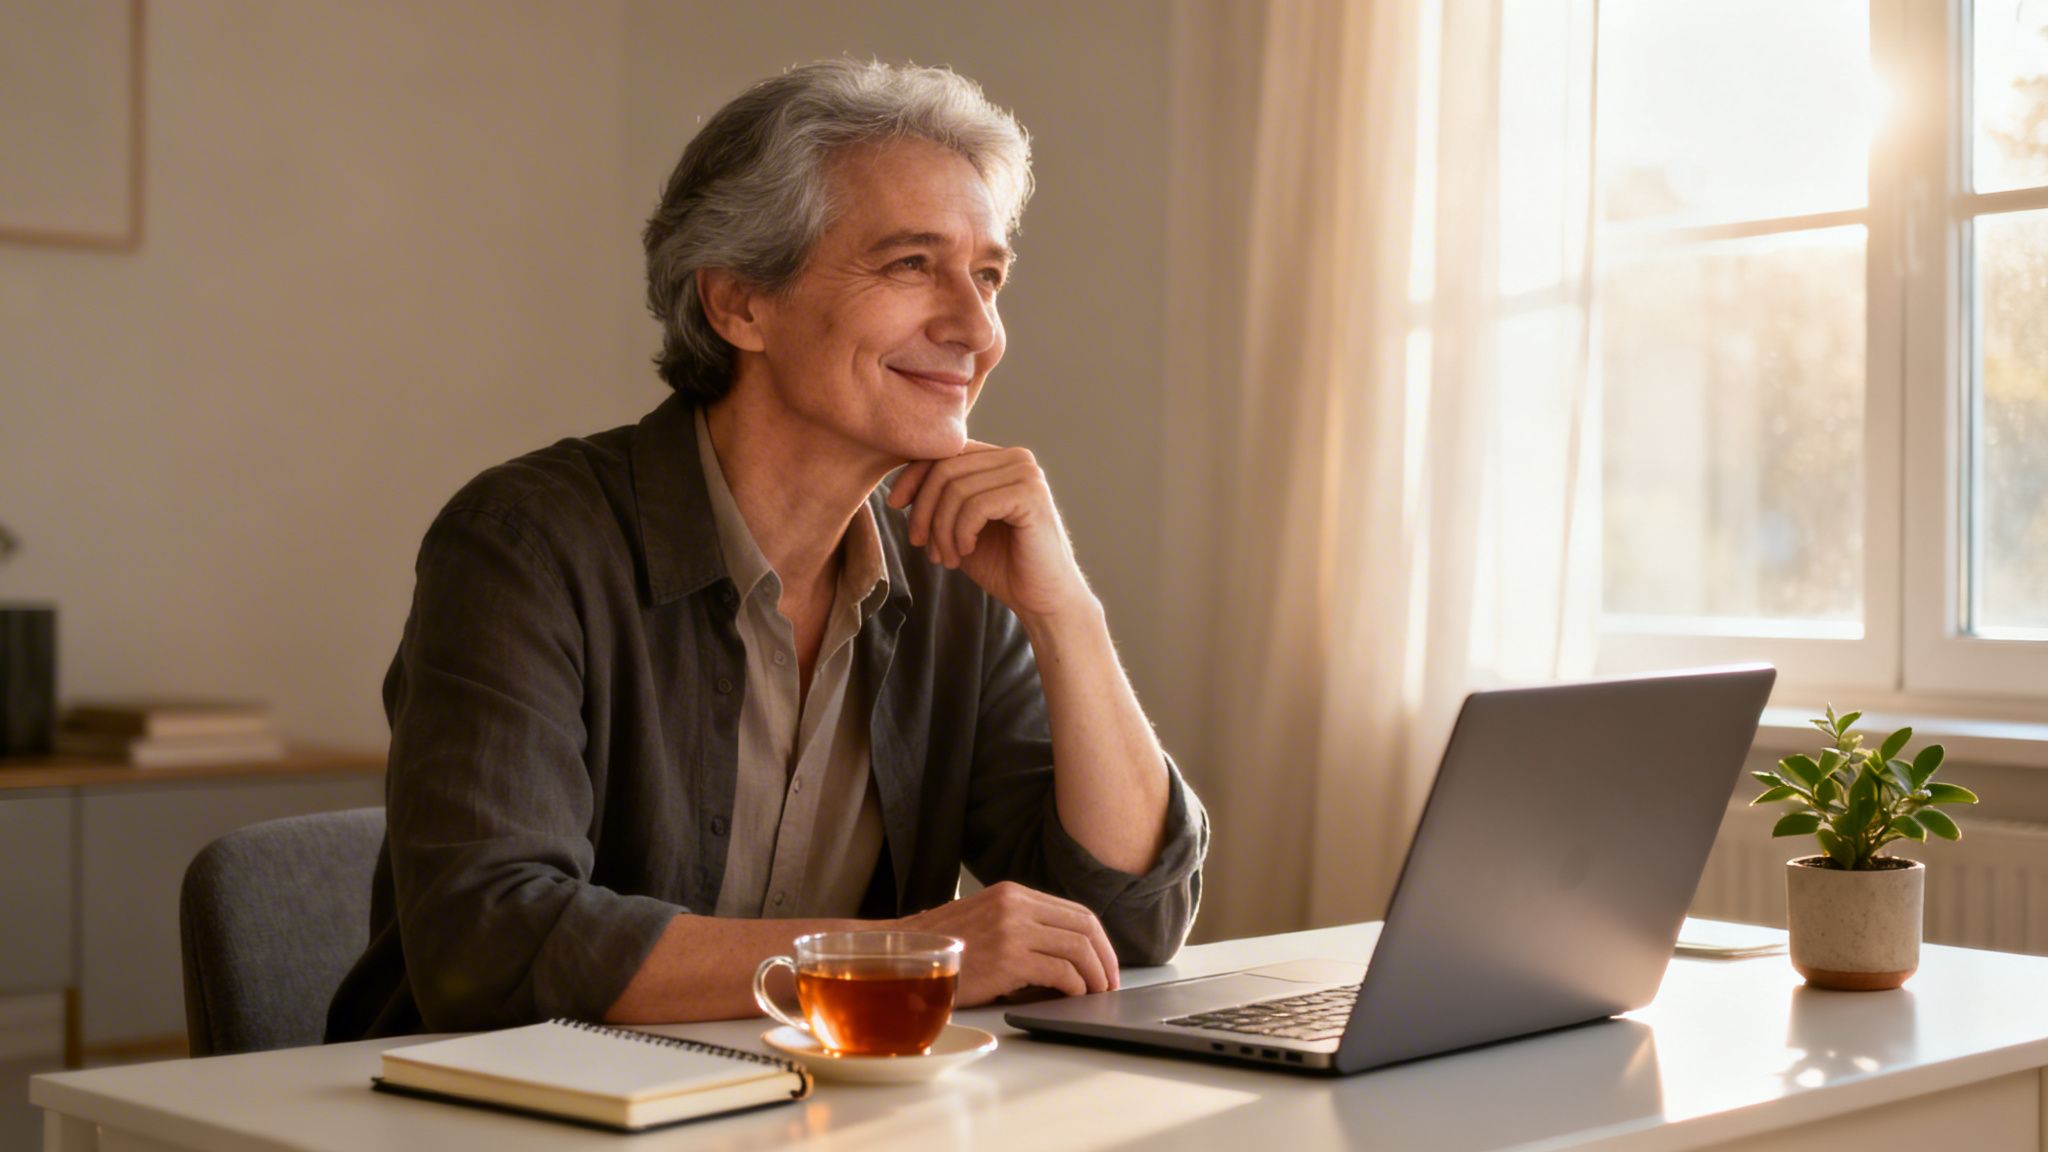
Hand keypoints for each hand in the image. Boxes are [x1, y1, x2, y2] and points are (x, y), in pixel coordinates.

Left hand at [888, 443, 1092, 620]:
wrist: (1042, 599)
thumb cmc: (1001, 564)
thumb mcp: (958, 526)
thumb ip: (938, 499)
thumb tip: (900, 484)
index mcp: (999, 458)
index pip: (944, 451)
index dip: (913, 476)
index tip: (895, 505)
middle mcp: (1016, 458)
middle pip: (946, 468)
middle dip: (925, 510)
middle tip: (923, 546)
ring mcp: (1027, 475)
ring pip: (957, 488)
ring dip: (942, 529)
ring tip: (947, 557)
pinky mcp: (1031, 496)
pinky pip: (975, 506)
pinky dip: (961, 533)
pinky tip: (966, 552)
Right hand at [894, 881, 1119, 1005]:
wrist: (904, 959)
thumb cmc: (944, 948)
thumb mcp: (985, 920)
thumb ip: (1021, 925)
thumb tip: (1066, 952)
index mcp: (1013, 893)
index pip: (1076, 911)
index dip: (1099, 940)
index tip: (1106, 962)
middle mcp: (1015, 905)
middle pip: (1085, 927)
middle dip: (1105, 958)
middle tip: (1110, 982)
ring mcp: (1012, 930)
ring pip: (1078, 949)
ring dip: (1095, 975)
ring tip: (1096, 993)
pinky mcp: (1008, 959)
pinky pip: (1061, 973)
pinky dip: (1075, 986)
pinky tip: (1072, 996)